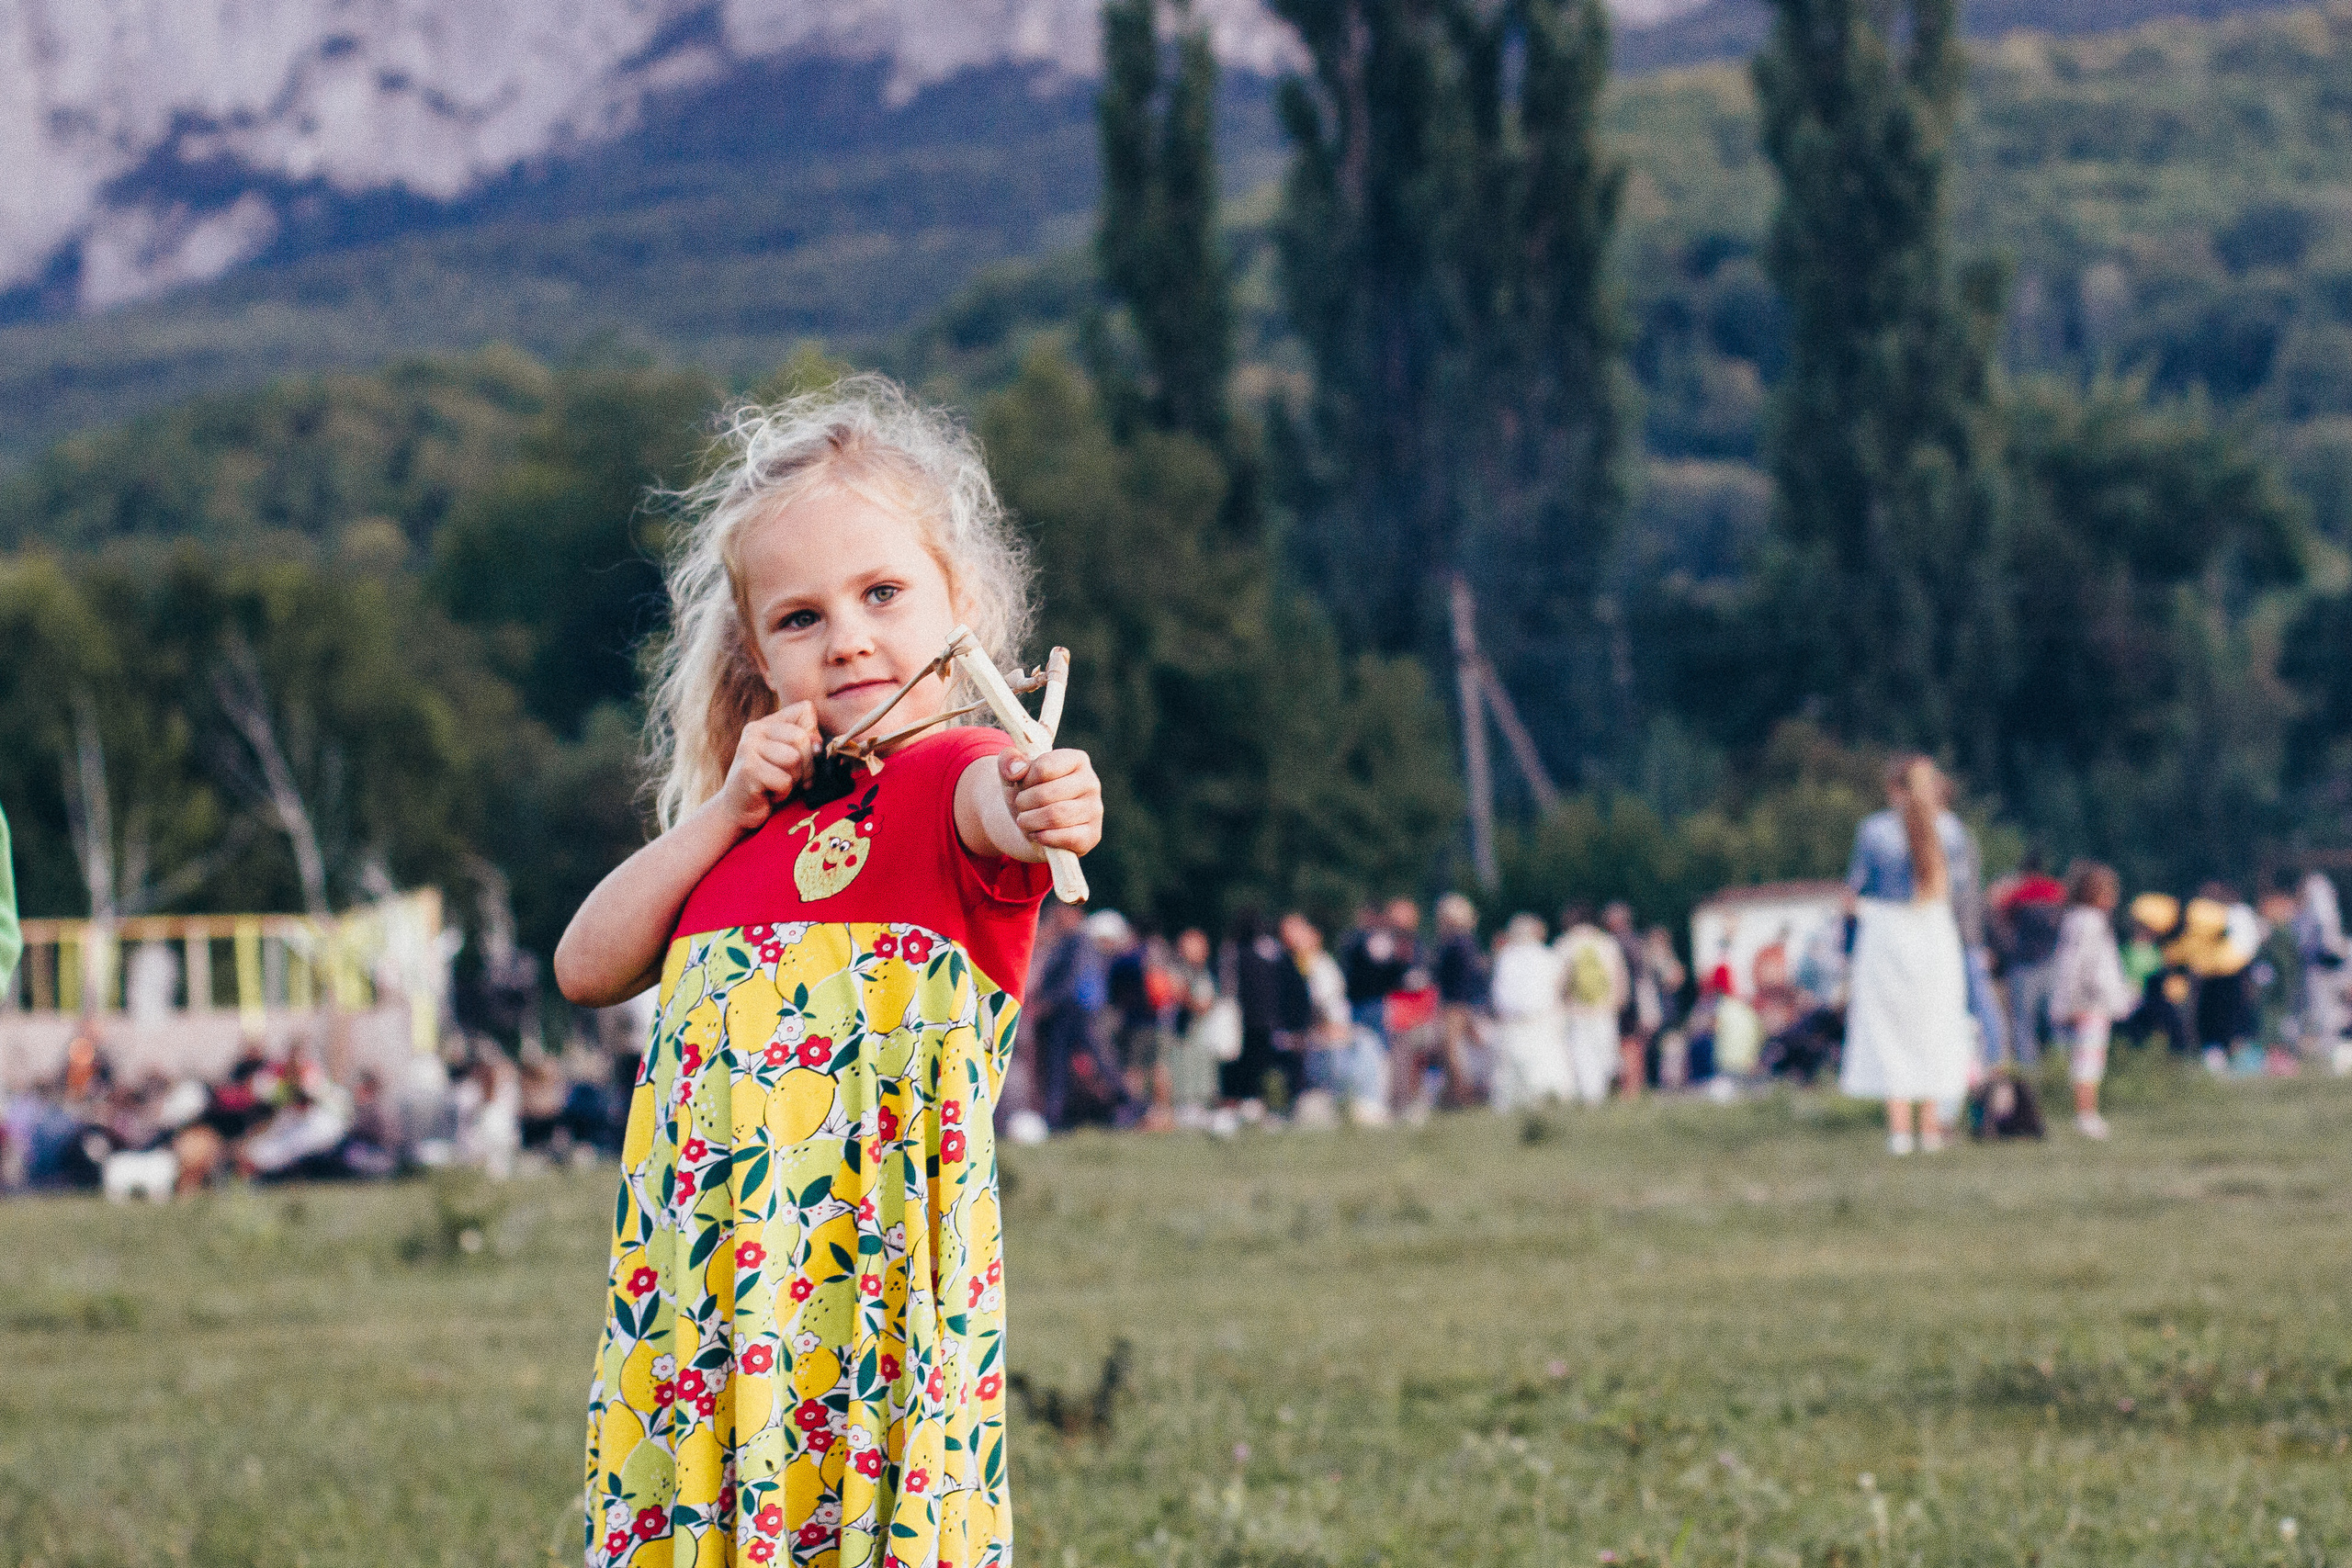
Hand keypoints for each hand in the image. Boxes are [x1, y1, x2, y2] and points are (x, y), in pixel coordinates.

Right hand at [717, 702, 820, 832]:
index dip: (813, 736)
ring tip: (777, 784)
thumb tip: (818, 744)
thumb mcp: (794, 760)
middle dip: (806, 766)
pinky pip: (784, 781)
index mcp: (768, 722)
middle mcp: (756, 730)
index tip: (803, 756)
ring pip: (794, 759)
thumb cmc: (772, 784)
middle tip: (791, 778)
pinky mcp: (747, 769)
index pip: (806, 710)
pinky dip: (782, 793)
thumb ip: (808, 745)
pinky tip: (768, 794)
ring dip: (793, 780)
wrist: (739, 810)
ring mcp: (748, 748)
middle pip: (802, 738)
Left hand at [1000, 747, 1102, 855]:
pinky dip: (1042, 837)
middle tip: (1020, 806)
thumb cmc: (1027, 794)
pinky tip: (1037, 834)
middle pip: (1047, 793)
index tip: (1023, 784)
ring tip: (1024, 820)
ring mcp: (1094, 810)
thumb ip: (1008, 760)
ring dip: (1029, 821)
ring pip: (1055, 816)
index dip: (1025, 779)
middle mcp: (1091, 782)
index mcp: (1077, 760)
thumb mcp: (1012, 772)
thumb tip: (1018, 770)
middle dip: (1023, 803)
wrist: (1033, 825)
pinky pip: (1065, 837)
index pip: (1044, 767)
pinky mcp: (1092, 835)